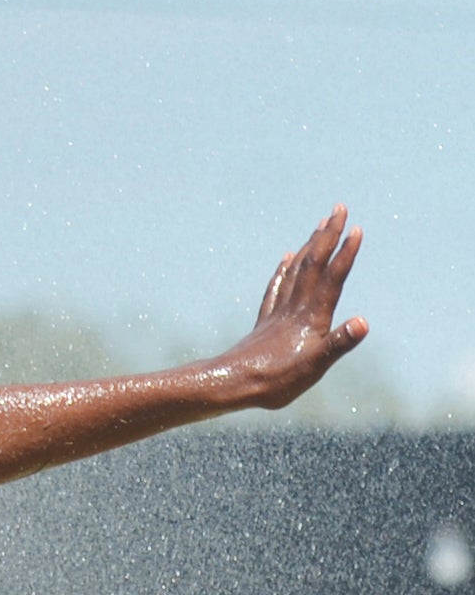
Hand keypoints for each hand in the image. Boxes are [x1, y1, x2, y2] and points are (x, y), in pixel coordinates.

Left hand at [213, 207, 368, 411]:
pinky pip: (276, 288)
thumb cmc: (275, 381)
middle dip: (327, 235)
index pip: (332, 279)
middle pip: (313, 264)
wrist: (230, 386)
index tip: (356, 228)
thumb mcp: (314, 367)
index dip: (345, 255)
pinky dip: (284, 270)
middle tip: (338, 208)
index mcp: (311, 317)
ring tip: (319, 226)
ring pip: (296, 271)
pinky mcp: (265, 323)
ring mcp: (278, 314)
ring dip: (310, 246)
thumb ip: (339, 343)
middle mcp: (294, 309)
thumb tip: (364, 322)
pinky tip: (287, 258)